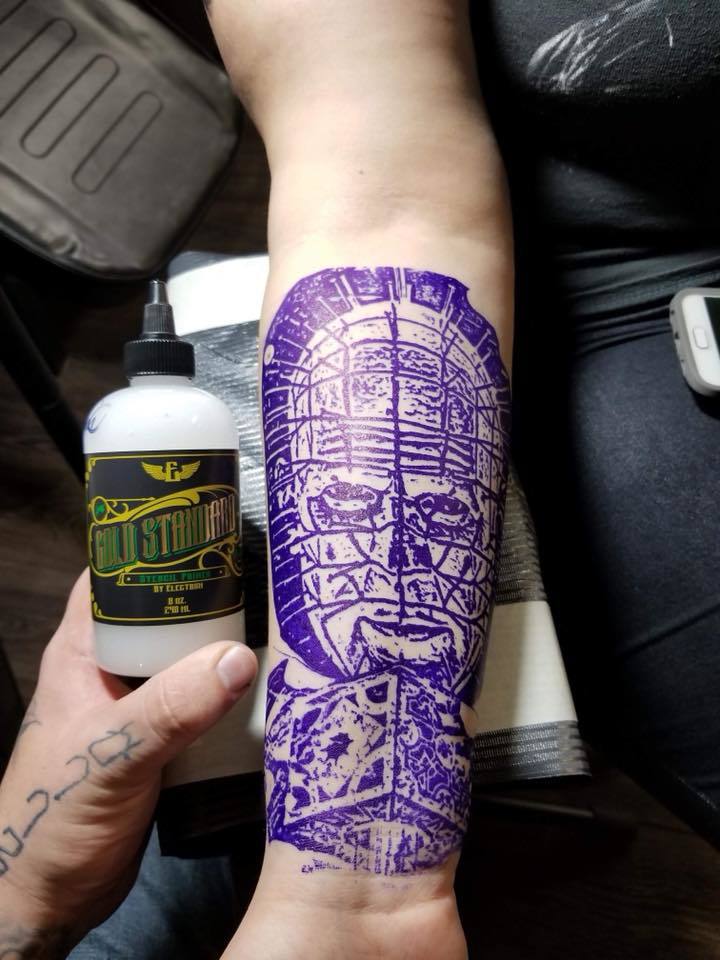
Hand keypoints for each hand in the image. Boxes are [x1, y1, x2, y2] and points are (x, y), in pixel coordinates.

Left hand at [0, 570, 256, 949]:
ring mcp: (136, 705)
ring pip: (185, 657)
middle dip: (211, 595)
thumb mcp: (113, 755)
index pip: (115, 575)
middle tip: (270, 578)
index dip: (158, 546)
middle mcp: (110, 669)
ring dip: (225, 646)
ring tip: (283, 626)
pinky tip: (267, 688)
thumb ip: (171, 709)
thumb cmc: (56, 818)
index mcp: (81, 651)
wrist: (47, 898)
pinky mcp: (160, 740)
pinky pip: (198, 699)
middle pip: (163, 613)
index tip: (215, 528)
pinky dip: (228, 690)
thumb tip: (240, 658)